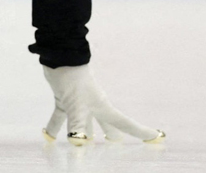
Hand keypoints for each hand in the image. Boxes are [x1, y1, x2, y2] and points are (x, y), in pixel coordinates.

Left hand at [42, 64, 164, 144]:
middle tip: (116, 145)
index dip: (140, 132)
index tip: (157, 136)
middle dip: (112, 135)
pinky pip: (60, 118)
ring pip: (84, 124)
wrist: (59, 59)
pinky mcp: (64, 101)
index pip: (126, 124)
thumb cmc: (73, 80)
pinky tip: (47, 136)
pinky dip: (54, 127)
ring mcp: (79, 104)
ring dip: (83, 135)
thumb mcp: (76, 104)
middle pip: (107, 125)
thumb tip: (78, 141)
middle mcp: (94, 107)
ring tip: (84, 147)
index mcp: (103, 107)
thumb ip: (78, 124)